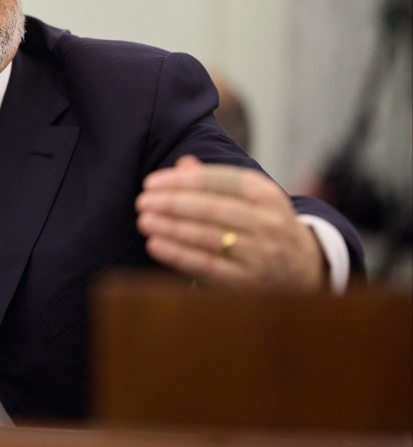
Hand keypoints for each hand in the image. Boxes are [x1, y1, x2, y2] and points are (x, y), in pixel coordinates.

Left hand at [136, 156, 325, 291]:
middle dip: (173, 203)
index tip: (151, 182)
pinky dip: (179, 254)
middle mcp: (267, 221)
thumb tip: (183, 164)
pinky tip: (156, 245)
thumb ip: (215, 181)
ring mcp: (261, 253)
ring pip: (209, 237)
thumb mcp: (249, 197)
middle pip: (213, 208)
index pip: (221, 180)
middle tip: (142, 201)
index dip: (184, 181)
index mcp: (265, 193)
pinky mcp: (249, 281)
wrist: (304, 267)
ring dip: (172, 228)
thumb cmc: (261, 223)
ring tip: (144, 220)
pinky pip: (208, 266)